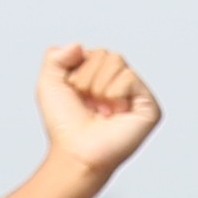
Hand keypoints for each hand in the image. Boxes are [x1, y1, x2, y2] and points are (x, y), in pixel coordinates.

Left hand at [40, 45, 160, 175]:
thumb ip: (56, 56)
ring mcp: (134, 95)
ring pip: (117, 61)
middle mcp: (119, 85)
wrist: (76, 152)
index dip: (77, 71)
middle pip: (106, 54)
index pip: (92, 52)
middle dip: (87, 77)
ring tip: (100, 109)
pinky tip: (114, 112)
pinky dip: (115, 93)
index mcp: (100, 78)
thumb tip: (79, 45)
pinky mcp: (148, 106)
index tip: (75, 95)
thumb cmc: (64, 126)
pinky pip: (130, 77)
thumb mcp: (48, 83)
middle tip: (88, 104)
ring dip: (99, 86)